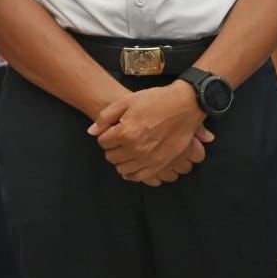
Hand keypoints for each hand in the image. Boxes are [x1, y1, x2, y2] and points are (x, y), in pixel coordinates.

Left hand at [88, 83, 214, 184]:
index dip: (105, 135)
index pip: (103, 142)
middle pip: (111, 157)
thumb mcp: (125, 102)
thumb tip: (92, 132)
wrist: (184, 105)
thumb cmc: (154, 101)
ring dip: (121, 161)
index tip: (111, 131)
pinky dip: (132, 173)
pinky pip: (140, 177)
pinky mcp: (161, 164)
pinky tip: (132, 165)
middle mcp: (136, 149)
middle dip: (111, 148)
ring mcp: (149, 159)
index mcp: (125, 133)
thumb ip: (105, 118)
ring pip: (123, 169)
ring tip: (126, 151)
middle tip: (118, 141)